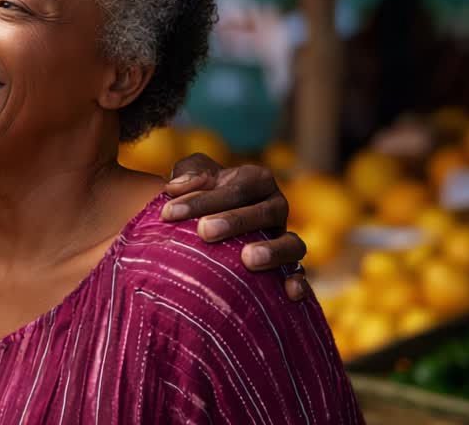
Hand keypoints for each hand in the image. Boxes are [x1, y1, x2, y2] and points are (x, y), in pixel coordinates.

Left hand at [160, 153, 309, 300]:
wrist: (210, 223)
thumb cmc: (199, 196)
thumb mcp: (192, 176)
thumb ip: (187, 175)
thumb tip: (175, 188)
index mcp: (256, 180)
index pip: (235, 187)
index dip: (202, 199)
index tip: (168, 212)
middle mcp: (276, 207)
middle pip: (263, 212)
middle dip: (234, 221)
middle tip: (203, 231)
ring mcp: (285, 238)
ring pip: (291, 243)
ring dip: (273, 251)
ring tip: (247, 258)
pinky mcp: (289, 267)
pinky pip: (300, 275)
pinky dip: (299, 283)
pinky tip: (289, 293)